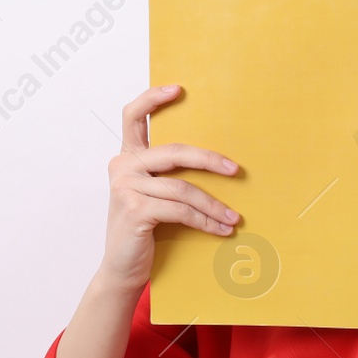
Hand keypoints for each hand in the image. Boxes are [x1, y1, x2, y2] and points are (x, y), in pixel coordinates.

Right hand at [102, 85, 240, 290]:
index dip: (153, 99)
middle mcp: (122, 168)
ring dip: (214, 205)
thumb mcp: (153, 195)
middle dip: (209, 160)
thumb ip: (168, 174)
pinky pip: (181, 211)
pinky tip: (221, 229)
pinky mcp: (135, 210)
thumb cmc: (144, 230)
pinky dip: (206, 221)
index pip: (132, 117)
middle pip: (173, 152)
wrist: (122, 269)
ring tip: (234, 217)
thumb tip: (217, 161)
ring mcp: (126, 188)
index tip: (179, 88)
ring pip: (183, 188)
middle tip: (235, 169)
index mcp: (126, 158)